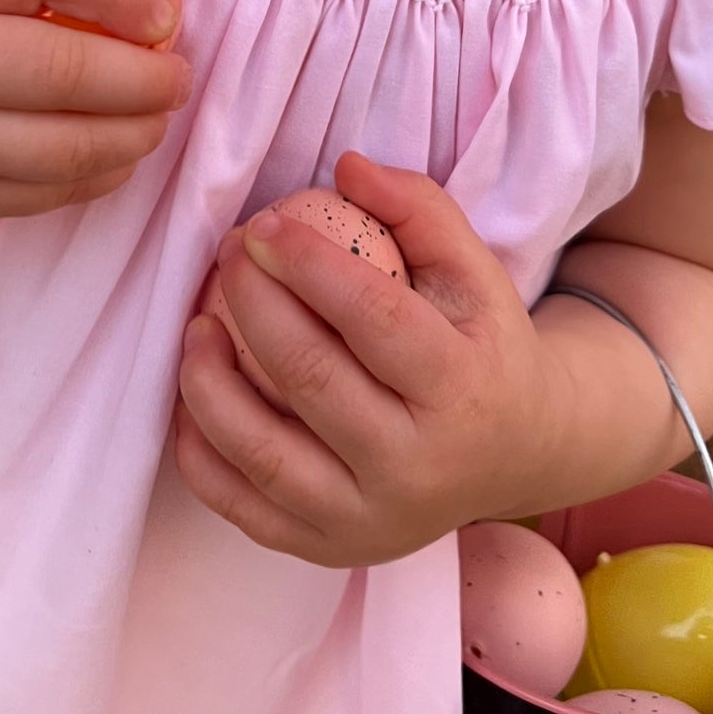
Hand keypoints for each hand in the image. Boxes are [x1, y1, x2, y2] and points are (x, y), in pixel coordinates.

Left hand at [173, 153, 547, 567]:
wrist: (516, 453)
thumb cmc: (481, 345)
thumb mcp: (474, 270)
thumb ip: (419, 207)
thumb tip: (346, 164)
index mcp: (463, 390)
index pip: (373, 318)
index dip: (307, 263)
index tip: (263, 224)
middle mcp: (419, 466)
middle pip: (310, 377)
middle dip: (251, 303)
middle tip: (227, 254)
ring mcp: (369, 518)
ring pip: (261, 450)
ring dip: (208, 379)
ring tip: (196, 324)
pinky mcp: (328, 549)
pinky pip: (240, 503)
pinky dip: (200, 448)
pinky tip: (197, 391)